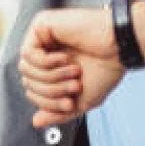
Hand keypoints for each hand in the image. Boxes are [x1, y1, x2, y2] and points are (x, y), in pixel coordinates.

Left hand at [18, 7, 125, 128]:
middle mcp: (45, 51)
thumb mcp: (81, 100)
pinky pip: (27, 52)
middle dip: (51, 90)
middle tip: (75, 86)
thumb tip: (36, 121)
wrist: (120, 48)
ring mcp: (42, 37)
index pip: (32, 90)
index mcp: (52, 68)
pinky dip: (47, 62)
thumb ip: (57, 112)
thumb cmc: (106, 68)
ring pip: (25, 68)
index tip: (69, 102)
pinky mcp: (41, 24)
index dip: (48, 102)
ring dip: (51, 76)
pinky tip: (65, 58)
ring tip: (74, 71)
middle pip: (27, 81)